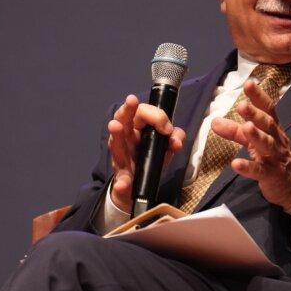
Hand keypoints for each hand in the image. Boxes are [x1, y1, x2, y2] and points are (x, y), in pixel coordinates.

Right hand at [106, 95, 186, 211]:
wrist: (139, 189)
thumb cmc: (150, 161)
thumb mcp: (165, 148)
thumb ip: (174, 139)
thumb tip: (176, 141)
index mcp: (136, 130)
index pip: (141, 112)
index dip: (155, 115)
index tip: (166, 128)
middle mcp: (125, 140)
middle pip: (122, 120)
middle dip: (127, 109)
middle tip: (132, 100)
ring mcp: (121, 159)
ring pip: (116, 145)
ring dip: (116, 135)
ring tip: (114, 126)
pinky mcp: (122, 180)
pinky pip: (120, 180)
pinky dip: (122, 182)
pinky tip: (123, 184)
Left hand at [210, 79, 290, 210]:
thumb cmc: (273, 155)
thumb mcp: (254, 141)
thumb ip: (235, 130)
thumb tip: (214, 121)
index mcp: (273, 128)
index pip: (268, 109)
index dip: (258, 96)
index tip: (249, 83)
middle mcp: (276, 139)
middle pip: (267, 125)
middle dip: (255, 114)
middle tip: (242, 105)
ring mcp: (275, 158)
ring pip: (267, 145)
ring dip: (256, 136)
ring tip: (246, 127)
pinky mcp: (271, 175)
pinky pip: (260, 171)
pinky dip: (248, 168)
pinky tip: (236, 164)